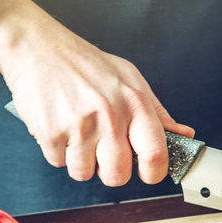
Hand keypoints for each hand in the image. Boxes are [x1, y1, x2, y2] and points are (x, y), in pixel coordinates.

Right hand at [0, 0, 193, 185]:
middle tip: (104, 154)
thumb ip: (158, 113)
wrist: (37, 47)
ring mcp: (79, 125)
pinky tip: (60, 127)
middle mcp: (110, 115)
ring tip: (78, 135)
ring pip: (85, 173)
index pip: (156, 154)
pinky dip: (58, 152)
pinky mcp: (50, 132)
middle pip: (118, 175)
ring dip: (81, 162)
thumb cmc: (86, 64)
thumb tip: (184, 136)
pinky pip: (59, 163)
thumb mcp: (131, 79)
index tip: (147, 173)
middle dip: (111, 172)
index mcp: (135, 103)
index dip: (153, 173)